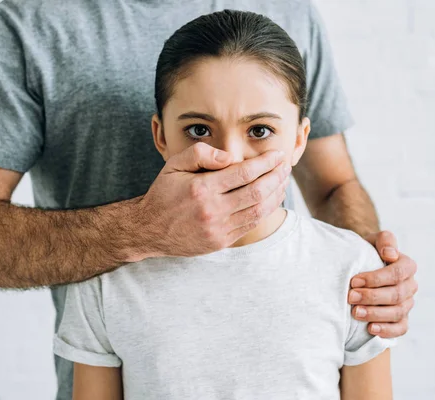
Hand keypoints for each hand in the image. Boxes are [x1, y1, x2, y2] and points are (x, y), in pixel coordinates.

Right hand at [133, 142, 290, 258]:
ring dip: (275, 194)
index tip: (277, 154)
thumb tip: (230, 157)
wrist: (149, 230)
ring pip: (258, 210)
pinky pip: (250, 225)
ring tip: (283, 180)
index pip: (244, 173)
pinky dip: (265, 211)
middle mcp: (212, 210)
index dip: (265, 162)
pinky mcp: (220, 242)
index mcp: (201, 188)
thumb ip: (201, 154)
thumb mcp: (174, 165)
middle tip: (286, 165)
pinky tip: (271, 199)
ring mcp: (218, 229)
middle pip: (257, 192)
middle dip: (276, 176)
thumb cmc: (163, 193)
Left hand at [348, 231, 417, 337]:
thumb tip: (390, 254)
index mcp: (407, 266)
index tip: (354, 280)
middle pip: (397, 295)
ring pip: (397, 312)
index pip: (397, 273)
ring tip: (355, 313)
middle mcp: (410, 286)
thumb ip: (384, 240)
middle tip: (351, 297)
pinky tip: (370, 329)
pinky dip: (387, 330)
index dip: (376, 278)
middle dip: (372, 297)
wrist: (361, 267)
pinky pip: (400, 328)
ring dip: (376, 314)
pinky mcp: (401, 319)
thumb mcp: (373, 240)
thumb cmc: (366, 252)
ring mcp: (407, 304)